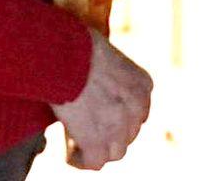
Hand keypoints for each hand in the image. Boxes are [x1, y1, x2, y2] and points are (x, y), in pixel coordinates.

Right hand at [50, 28, 152, 169]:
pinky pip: (95, 162)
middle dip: (112, 132)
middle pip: (129, 133)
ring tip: (81, 143)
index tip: (102, 112)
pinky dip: (83, 160)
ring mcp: (118, 126)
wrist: (65, 53)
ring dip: (101, 149)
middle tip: (90, 127)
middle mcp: (137, 107)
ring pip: (117, 152)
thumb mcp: (106, 54)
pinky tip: (72, 154)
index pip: (138, 112)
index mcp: (143, 85)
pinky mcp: (96, 140)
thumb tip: (92, 80)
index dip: (119, 114)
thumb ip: (109, 73)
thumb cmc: (77, 44)